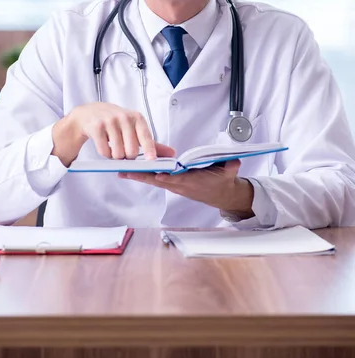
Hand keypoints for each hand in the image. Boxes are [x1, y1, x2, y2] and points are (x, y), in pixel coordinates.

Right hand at [52, 102, 174, 166]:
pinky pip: (104, 152)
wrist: (89, 113)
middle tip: (124, 151)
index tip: (152, 160)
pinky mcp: (96, 127)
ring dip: (116, 156)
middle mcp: (124, 117)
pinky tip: (104, 145)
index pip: (145, 136)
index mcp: (136, 118)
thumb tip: (172, 153)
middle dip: (128, 157)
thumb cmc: (116, 123)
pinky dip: (105, 154)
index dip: (149, 149)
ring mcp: (109, 121)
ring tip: (113, 147)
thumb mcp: (134, 128)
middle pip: (131, 151)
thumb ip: (151, 143)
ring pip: (118, 153)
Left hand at [118, 159, 254, 218]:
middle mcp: (181, 185)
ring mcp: (176, 186)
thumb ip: (230, 167)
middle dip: (142, 177)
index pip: (178, 180)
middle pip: (159, 181)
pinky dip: (144, 176)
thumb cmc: (223, 181)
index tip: (157, 175)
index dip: (168, 178)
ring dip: (139, 176)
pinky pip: (156, 180)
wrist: (222, 195)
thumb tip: (234, 162)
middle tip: (125, 172)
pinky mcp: (173, 185)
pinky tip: (132, 171)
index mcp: (193, 182)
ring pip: (155, 180)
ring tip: (122, 171)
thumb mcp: (230, 173)